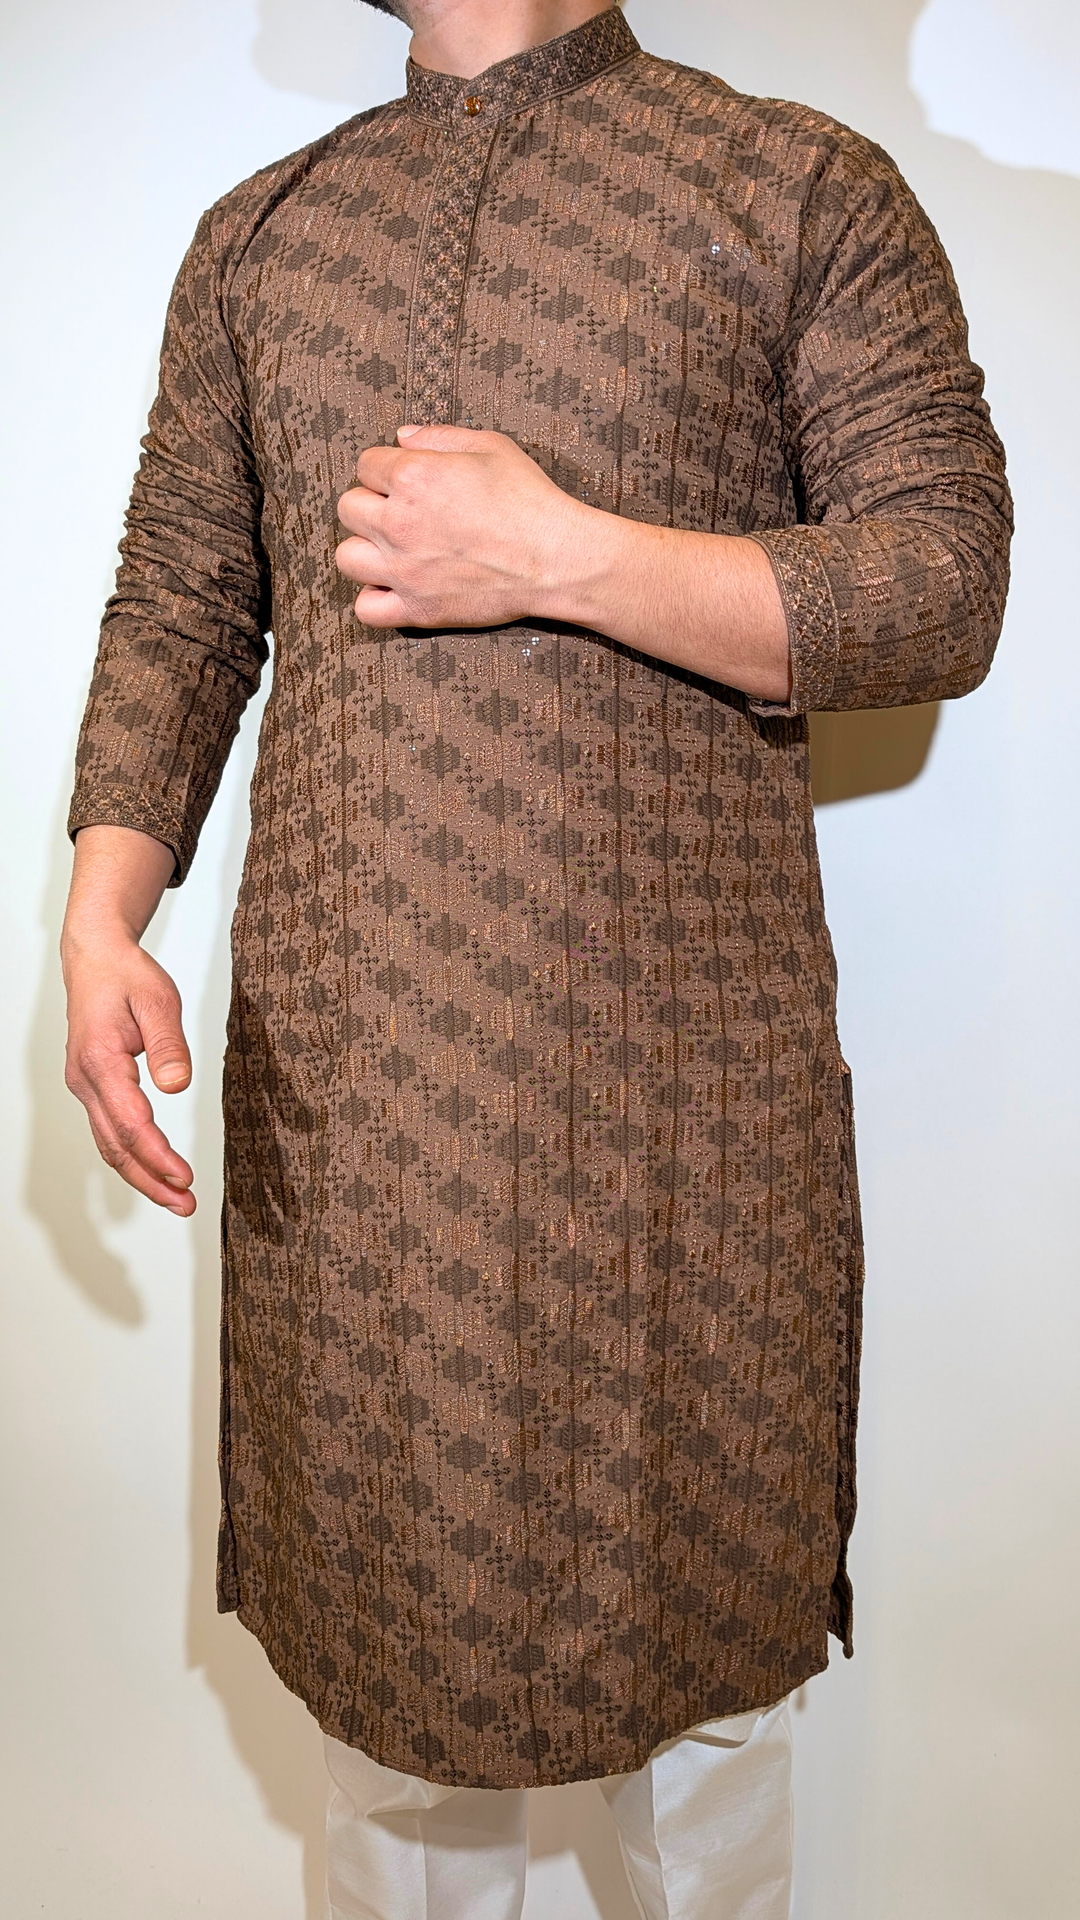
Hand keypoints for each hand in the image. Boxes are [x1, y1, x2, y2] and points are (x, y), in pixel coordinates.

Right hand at [63, 930, 195, 1215]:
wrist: (96, 959)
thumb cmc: (127, 975)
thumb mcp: (158, 999)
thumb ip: (169, 1043)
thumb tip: (177, 1086)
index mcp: (100, 1060)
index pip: (130, 1123)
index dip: (158, 1156)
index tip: (185, 1177)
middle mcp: (85, 1080)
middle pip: (116, 1146)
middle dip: (151, 1181)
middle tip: (185, 1203)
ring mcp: (85, 1086)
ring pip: (110, 1145)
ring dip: (142, 1176)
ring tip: (177, 1198)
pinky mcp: (93, 1087)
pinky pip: (109, 1132)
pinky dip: (132, 1157)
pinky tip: (155, 1171)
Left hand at [335, 424, 586, 630]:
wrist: (556, 558)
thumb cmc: (529, 498)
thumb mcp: (491, 446)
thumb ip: (439, 436)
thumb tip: (401, 438)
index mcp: (413, 476)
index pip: (366, 464)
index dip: (387, 468)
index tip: (409, 479)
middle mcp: (399, 523)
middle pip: (349, 508)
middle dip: (372, 504)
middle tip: (403, 512)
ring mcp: (404, 570)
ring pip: (346, 557)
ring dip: (365, 549)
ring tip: (393, 549)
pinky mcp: (417, 608)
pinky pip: (366, 608)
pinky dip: (374, 598)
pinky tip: (394, 586)